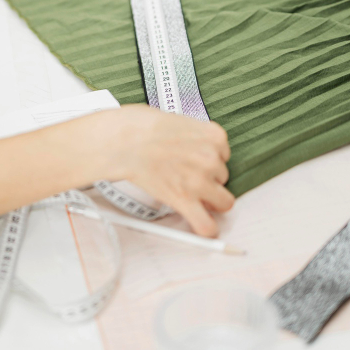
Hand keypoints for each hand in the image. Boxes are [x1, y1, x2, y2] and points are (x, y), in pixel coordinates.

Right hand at [104, 105, 233, 236]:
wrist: (125, 140)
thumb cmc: (143, 126)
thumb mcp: (181, 121)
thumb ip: (195, 138)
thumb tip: (195, 149)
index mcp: (214, 137)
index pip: (224, 155)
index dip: (209, 159)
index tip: (195, 161)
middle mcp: (212, 159)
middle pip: (223, 178)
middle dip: (209, 179)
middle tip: (189, 177)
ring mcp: (200, 181)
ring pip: (223, 202)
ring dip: (207, 200)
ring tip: (189, 194)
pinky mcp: (184, 200)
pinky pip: (206, 225)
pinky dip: (206, 228)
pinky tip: (201, 224)